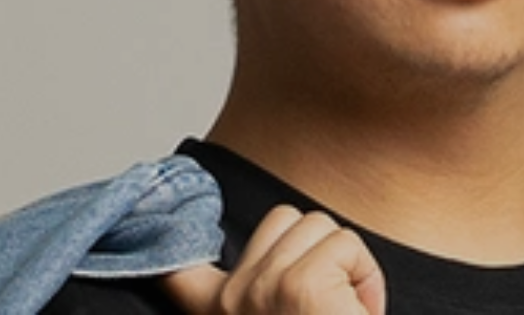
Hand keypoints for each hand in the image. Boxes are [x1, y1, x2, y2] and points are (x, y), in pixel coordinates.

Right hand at [160, 205, 386, 314]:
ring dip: (348, 264)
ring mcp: (263, 289)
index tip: (155, 232)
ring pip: (319, 225)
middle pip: (285, 218)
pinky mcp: (302, 287)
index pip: (177, 270)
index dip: (171, 244)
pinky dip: (368, 277)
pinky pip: (347, 245)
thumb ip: (257, 302)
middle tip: (329, 305)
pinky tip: (361, 314)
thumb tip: (260, 273)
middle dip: (318, 249)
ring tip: (345, 313)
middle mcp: (232, 300)